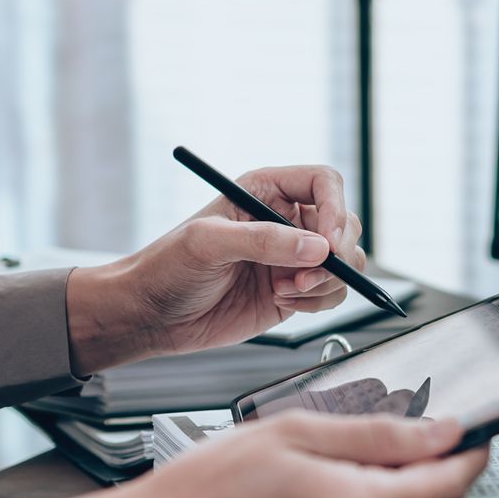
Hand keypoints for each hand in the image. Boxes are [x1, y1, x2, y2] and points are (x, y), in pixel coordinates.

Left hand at [65, 164, 365, 372]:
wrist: (153, 314)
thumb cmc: (169, 266)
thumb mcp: (209, 244)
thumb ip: (264, 242)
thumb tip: (318, 248)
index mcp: (266, 191)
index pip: (324, 183)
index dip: (336, 208)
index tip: (329, 242)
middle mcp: (285, 221)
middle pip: (344, 224)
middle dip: (337, 253)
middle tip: (308, 276)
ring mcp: (292, 258)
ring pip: (345, 262)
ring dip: (327, 281)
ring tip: (287, 291)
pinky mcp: (294, 291)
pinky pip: (332, 292)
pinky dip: (319, 301)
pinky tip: (284, 303)